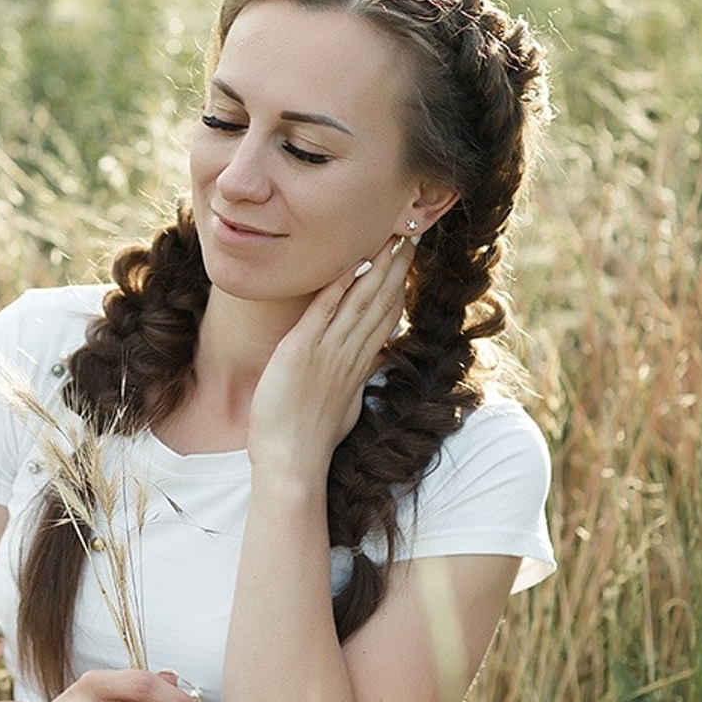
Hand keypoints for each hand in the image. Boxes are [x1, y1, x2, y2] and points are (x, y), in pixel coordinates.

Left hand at [248, 234, 415, 476]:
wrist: (292, 465)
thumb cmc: (309, 442)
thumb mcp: (340, 407)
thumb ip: (352, 382)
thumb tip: (366, 370)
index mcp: (358, 367)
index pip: (386, 319)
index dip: (398, 287)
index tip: (408, 262)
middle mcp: (349, 356)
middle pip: (380, 303)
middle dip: (396, 268)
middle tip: (410, 236)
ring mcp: (328, 352)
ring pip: (360, 301)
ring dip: (376, 268)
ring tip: (391, 238)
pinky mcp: (301, 351)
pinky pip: (324, 310)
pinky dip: (337, 285)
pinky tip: (351, 262)